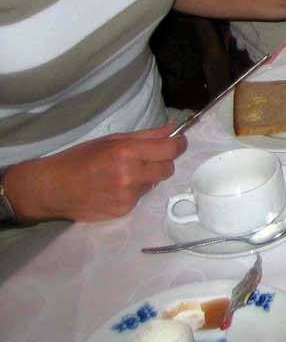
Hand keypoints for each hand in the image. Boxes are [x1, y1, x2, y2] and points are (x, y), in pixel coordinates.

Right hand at [4, 126, 185, 221]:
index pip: (170, 149)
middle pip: (168, 168)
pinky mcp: (122, 211)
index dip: (178, 144)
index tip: (178, 142)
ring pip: (154, 183)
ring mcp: (127, 196)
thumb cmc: (78, 159)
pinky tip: (113, 188)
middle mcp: (130, 175)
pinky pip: (139, 198)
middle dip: (163, 162)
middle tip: (147, 158)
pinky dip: (133, 191)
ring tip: (121, 174)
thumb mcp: (111, 140)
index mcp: (127, 152)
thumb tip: (174, 130)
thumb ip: (146, 136)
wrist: (50, 189)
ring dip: (146, 177)